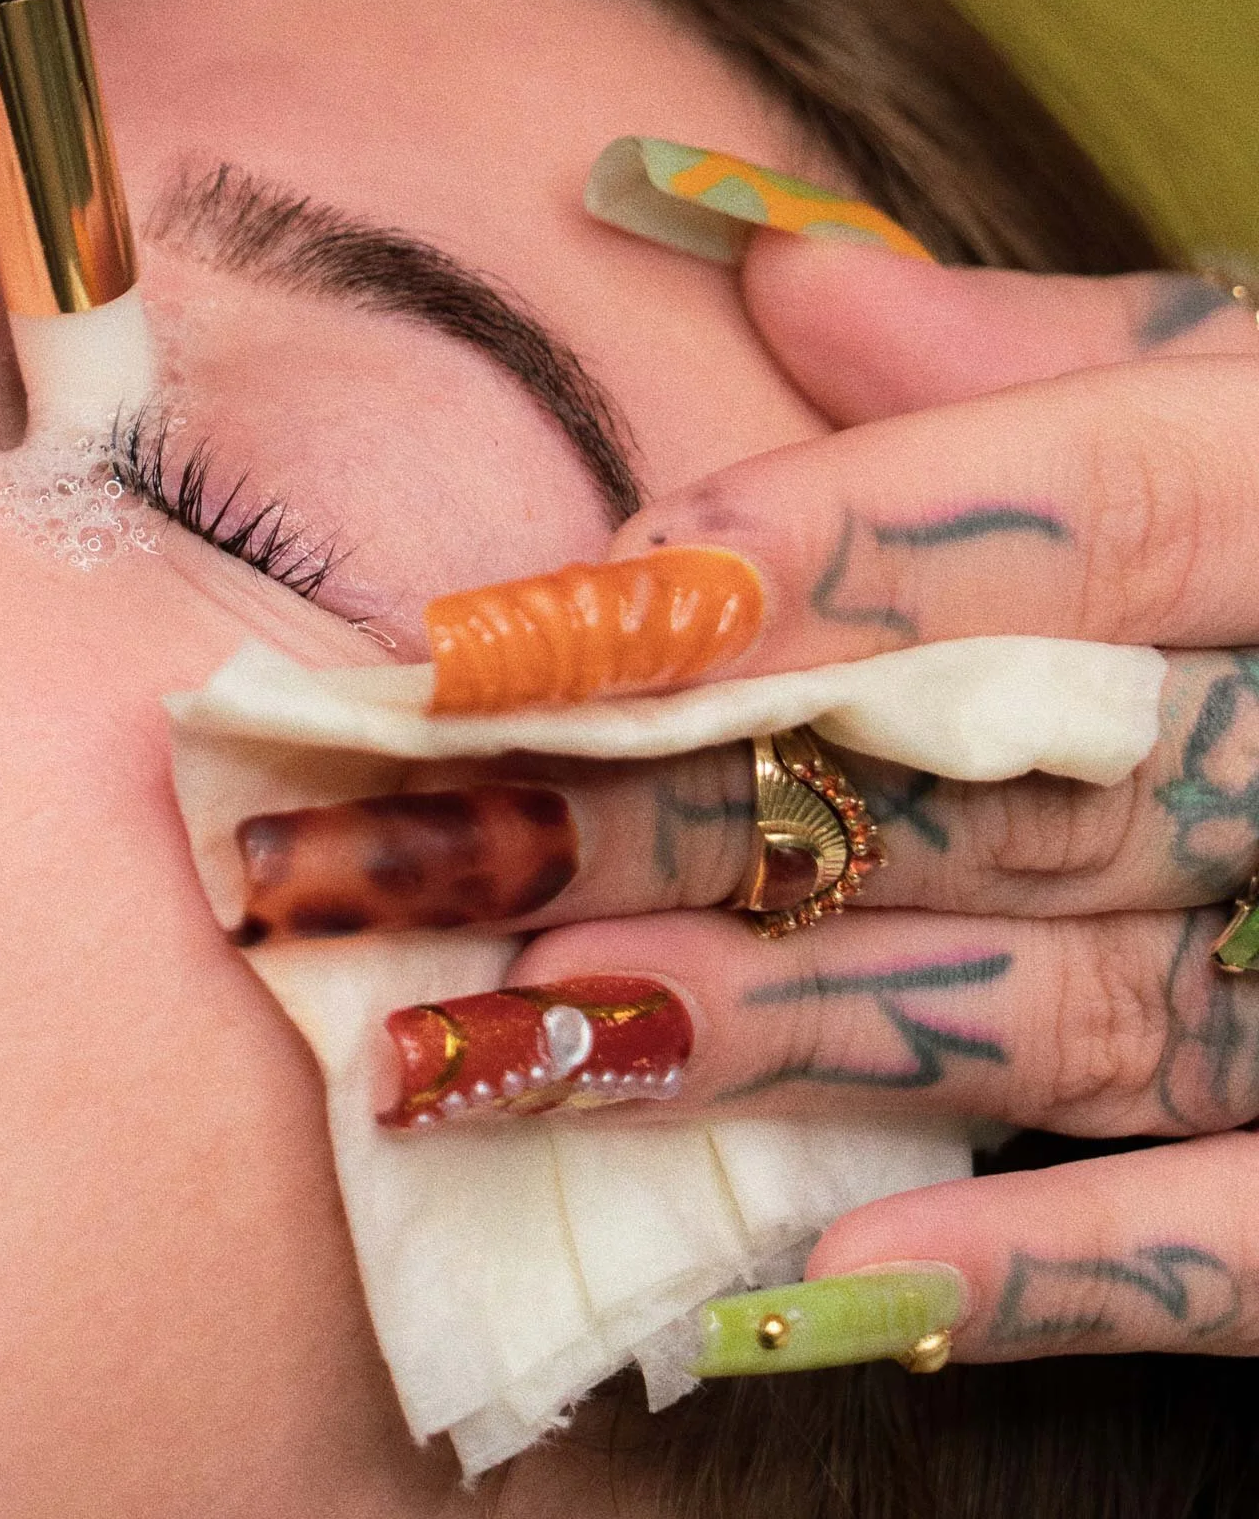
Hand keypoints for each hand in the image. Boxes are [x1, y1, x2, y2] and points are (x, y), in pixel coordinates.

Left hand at [243, 251, 1258, 1367]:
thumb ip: (1072, 357)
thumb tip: (776, 276)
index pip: (1030, 525)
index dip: (756, 574)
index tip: (482, 635)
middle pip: (987, 767)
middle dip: (672, 805)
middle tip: (392, 845)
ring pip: (1059, 991)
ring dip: (771, 1026)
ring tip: (495, 1033)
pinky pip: (1242, 1236)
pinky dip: (1034, 1267)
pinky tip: (802, 1289)